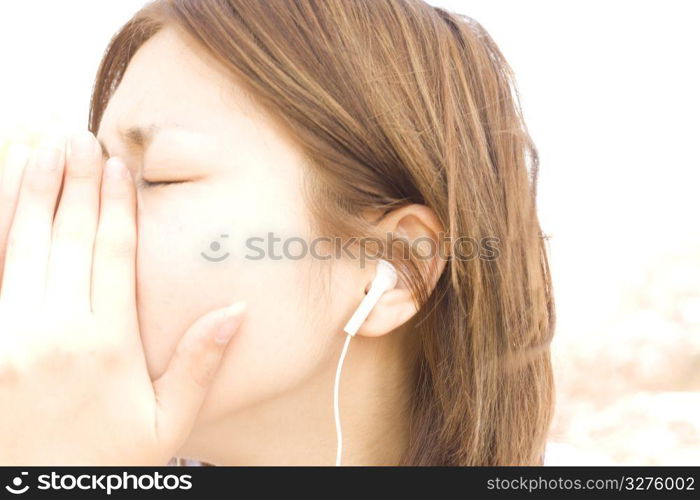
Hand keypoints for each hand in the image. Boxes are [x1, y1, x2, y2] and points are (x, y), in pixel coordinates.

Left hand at [0, 132, 245, 464]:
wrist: (38, 499)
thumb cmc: (105, 461)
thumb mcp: (166, 424)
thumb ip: (199, 363)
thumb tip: (236, 310)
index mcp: (106, 345)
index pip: (111, 253)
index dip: (115, 205)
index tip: (116, 165)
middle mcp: (55, 331)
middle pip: (67, 238)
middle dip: (73, 182)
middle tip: (77, 136)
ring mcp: (11, 337)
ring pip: (23, 247)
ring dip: (31, 193)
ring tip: (41, 148)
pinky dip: (0, 232)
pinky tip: (8, 203)